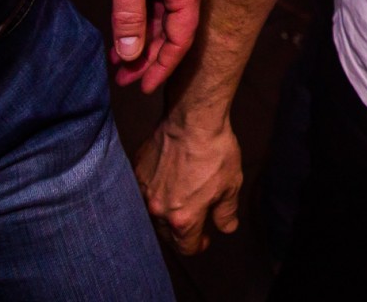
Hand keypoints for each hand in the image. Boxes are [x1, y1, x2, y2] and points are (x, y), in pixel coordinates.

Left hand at [103, 0, 204, 92]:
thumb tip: (129, 54)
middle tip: (122, 80)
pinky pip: (154, 2)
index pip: (179, 40)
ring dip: (140, 40)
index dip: (161, 66)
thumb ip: (128, 17)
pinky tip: (122, 30)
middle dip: (147, 58)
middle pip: (171, 32)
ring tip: (118, 62)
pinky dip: (139, 19)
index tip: (141, 87)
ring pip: (161, 18)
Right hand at [135, 117, 242, 254]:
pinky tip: (166, 184)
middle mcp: (158, 210)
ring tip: (179, 203)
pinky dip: (153, 194)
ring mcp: (143, 191)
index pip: (185, 247)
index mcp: (183, 218)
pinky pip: (142, 193)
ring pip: (151, 216)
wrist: (193, 120)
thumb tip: (227, 228)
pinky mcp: (136, 173)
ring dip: (165, 215)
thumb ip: (226, 212)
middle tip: (194, 223)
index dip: (197, 246)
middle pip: (166, 235)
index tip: (204, 239)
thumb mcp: (230, 185)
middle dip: (180, 233)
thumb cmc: (215, 151)